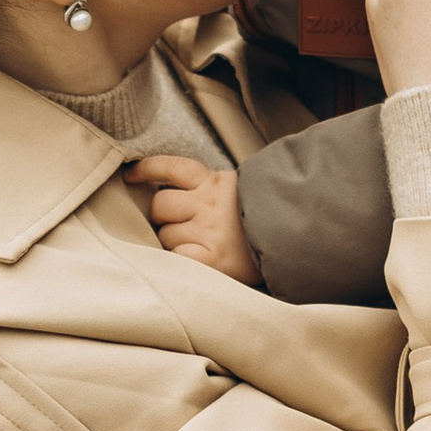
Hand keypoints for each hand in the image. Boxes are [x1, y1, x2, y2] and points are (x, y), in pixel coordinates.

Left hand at [127, 155, 261, 284]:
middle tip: (180, 229)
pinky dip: (180, 262)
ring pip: (166, 235)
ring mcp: (210, 231)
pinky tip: (194, 262)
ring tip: (196, 249)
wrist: (300, 240)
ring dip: (173, 244)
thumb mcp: (244, 191)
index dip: (147, 169)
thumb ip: (213, 188)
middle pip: (160, 205)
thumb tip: (170, 191)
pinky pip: (177, 258)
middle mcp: (211, 203)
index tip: (130, 174)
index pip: (173, 168)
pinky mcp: (213, 259)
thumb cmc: (269, 219)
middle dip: (163, 218)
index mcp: (219, 182)